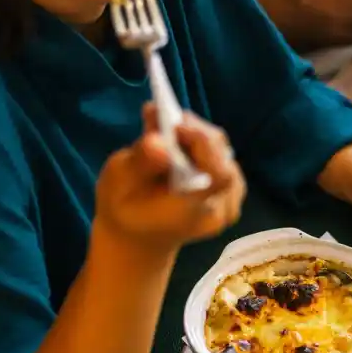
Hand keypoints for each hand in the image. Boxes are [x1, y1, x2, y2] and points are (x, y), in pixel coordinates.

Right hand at [94, 105, 246, 253]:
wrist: (141, 235)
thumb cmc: (125, 208)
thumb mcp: (119, 182)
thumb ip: (142, 162)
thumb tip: (158, 141)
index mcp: (192, 213)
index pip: (219, 175)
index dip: (202, 143)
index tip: (174, 124)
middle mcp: (220, 211)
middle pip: (222, 160)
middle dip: (195, 133)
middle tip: (164, 117)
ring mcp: (230, 203)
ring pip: (224, 155)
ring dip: (197, 137)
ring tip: (168, 129)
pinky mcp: (232, 193)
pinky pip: (224, 160)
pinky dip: (203, 145)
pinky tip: (180, 141)